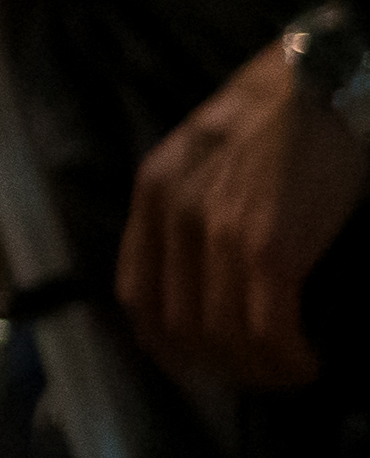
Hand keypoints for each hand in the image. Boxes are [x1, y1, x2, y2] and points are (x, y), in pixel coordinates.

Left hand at [128, 37, 368, 394]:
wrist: (319, 84)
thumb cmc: (275, 119)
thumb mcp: (204, 154)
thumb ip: (186, 207)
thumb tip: (199, 277)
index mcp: (153, 193)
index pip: (138, 294)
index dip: (165, 342)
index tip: (200, 363)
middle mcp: (175, 216)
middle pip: (178, 324)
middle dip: (219, 366)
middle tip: (259, 374)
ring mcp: (220, 235)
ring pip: (222, 335)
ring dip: (258, 370)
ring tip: (290, 373)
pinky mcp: (270, 248)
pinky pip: (267, 327)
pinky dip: (286, 358)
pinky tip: (307, 361)